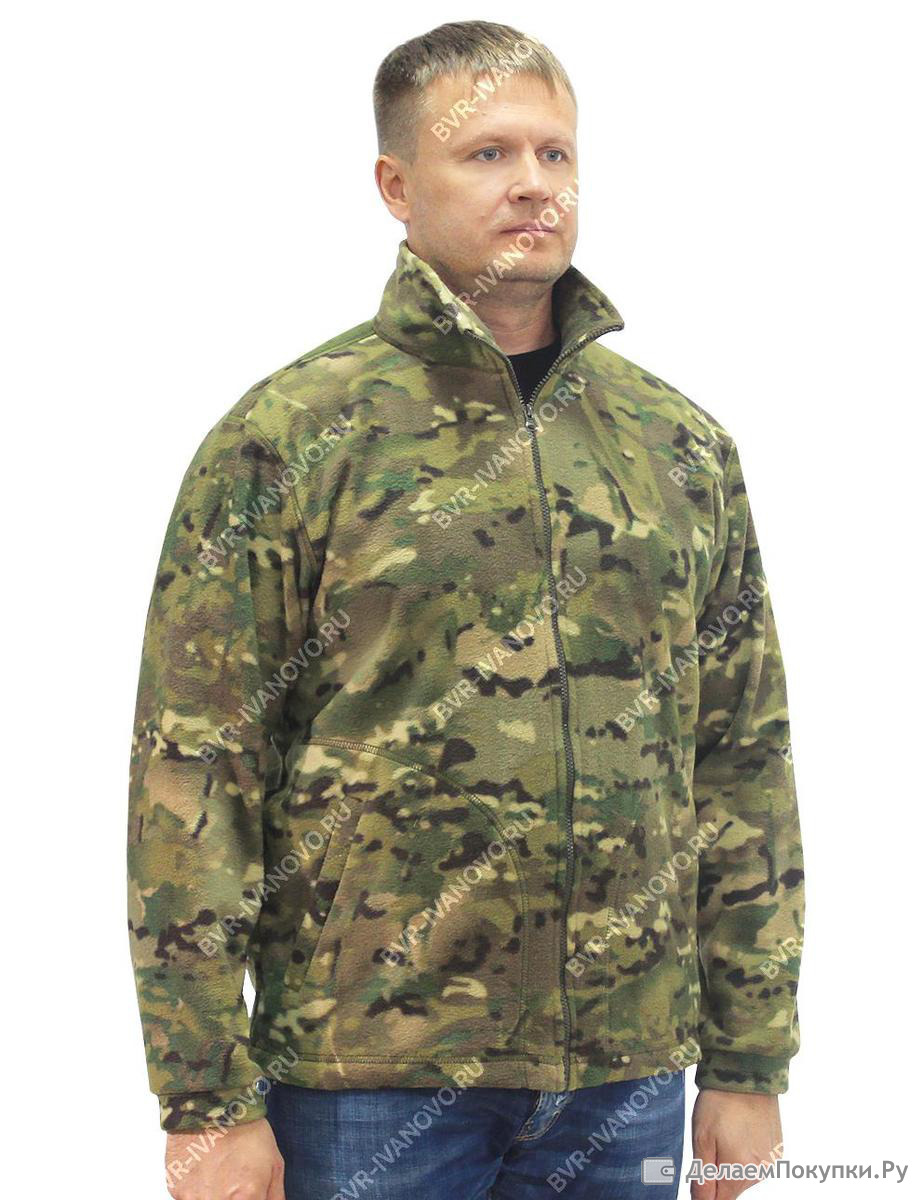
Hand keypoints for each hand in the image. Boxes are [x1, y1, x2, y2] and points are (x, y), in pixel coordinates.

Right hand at [165, 1117, 284, 1199]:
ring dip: (214, 1195)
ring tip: (219, 1174)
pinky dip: (198, 1191)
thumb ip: (275, 1196)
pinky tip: (205, 1171)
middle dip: (233, 1198)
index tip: (250, 1194)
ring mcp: (194, 1198)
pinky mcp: (176, 1191)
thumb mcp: (274, 1163)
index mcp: (247, 1197)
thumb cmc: (246, 1130)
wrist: (213, 1103)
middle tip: (235, 1182)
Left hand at [691, 1089, 782, 1199]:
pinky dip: (746, 1152)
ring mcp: (771, 1162)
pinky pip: (756, 1162)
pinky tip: (740, 1130)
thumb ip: (702, 1175)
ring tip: (726, 1131)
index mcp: (738, 1171)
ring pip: (744, 1175)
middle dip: (718, 1173)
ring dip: (732, 1163)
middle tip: (711, 1141)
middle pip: (731, 1189)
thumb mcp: (702, 1137)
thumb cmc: (720, 1102)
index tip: (700, 1172)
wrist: (748, 1074)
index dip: (705, 1191)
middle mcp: (758, 1172)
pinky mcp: (778, 1150)